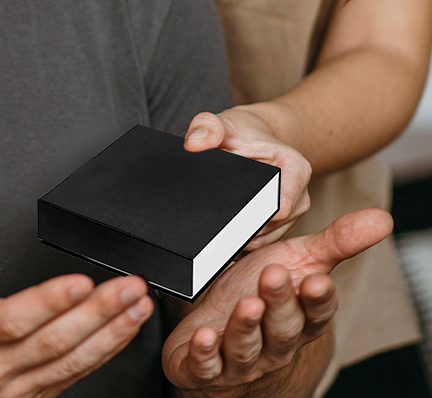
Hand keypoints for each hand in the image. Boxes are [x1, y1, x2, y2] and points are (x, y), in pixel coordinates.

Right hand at [0, 200, 153, 397]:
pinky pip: (70, 376)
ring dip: (109, 334)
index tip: (80, 282)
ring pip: (69, 362)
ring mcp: (12, 388)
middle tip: (130, 287)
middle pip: (54, 341)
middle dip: (98, 313)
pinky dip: (100, 354)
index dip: (49, 301)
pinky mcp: (26, 396)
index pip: (13, 319)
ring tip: (137, 306)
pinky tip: (119, 334)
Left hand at [163, 207, 391, 393]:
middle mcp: (274, 342)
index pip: (315, 312)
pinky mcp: (207, 366)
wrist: (216, 329)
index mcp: (299, 318)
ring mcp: (241, 357)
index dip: (316, 299)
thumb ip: (335, 242)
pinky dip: (204, 354)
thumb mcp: (296, 261)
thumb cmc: (258, 289)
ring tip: (245, 304)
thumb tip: (382, 219)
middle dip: (279, 303)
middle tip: (273, 274)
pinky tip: (204, 338)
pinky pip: (206, 365)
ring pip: (247, 346)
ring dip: (246, 327)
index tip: (316, 280)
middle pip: (282, 327)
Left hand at [185, 106, 311, 246]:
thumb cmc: (238, 132)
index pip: (278, 207)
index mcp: (295, 168)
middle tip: (214, 233)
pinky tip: (227, 240)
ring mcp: (295, 211)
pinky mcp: (285, 223)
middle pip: (274, 226)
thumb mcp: (220, 124)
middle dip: (246, 231)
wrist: (250, 138)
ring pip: (271, 237)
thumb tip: (194, 144)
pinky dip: (248, 242)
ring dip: (247, 240)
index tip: (226, 220)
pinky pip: (267, 240)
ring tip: (218, 238)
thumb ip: (206, 128)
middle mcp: (300, 193)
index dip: (252, 216)